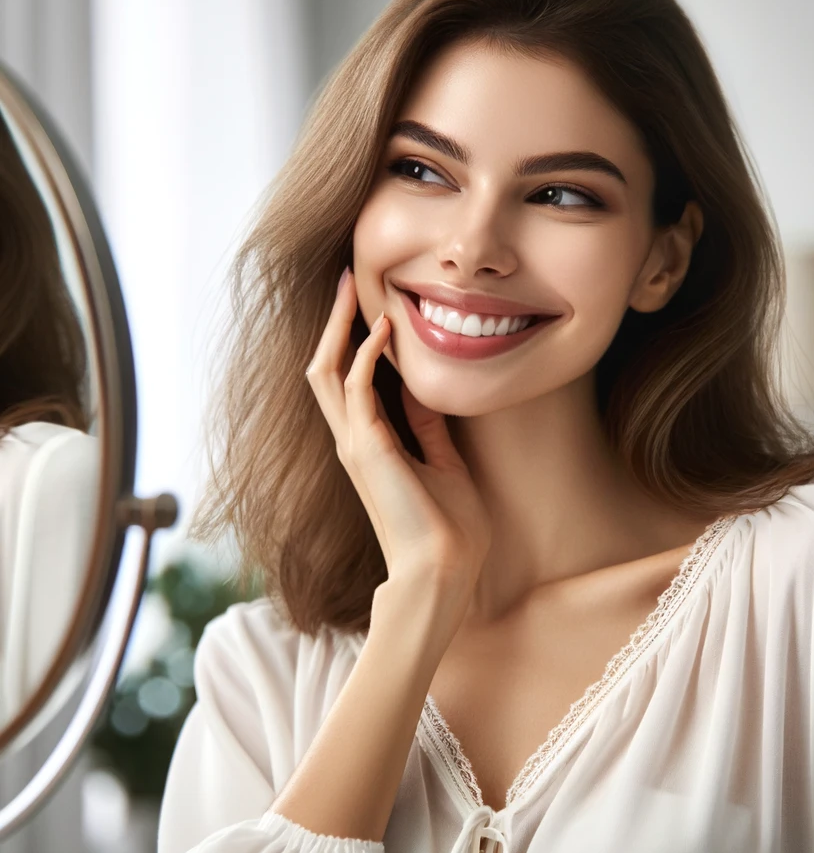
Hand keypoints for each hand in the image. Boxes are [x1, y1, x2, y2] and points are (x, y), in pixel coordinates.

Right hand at [305, 267, 491, 643]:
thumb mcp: (443, 465)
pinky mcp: (368, 450)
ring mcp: (356, 445)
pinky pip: (356, 389)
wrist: (444, 572)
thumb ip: (428, 429)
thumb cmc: (447, 530)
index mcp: (370, 445)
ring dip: (340, 328)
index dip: (351, 340)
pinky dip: (367, 355)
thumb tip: (424, 392)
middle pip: (326, 369)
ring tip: (353, 288)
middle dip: (334, 323)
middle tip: (346, 279)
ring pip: (327, 373)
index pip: (348, 380)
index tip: (368, 304)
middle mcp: (354, 441)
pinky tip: (383, 328)